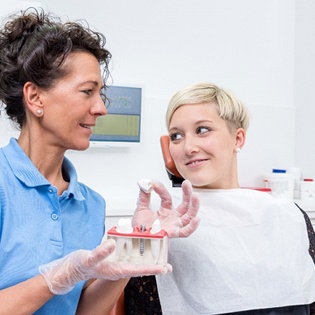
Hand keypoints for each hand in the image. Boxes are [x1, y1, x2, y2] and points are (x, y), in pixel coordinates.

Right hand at [39, 239, 171, 294]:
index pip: (138, 270)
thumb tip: (112, 245)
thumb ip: (100, 252)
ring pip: (137, 263)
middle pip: (141, 268)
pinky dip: (139, 254)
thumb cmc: (81, 265)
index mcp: (116, 270)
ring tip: (161, 258)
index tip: (164, 269)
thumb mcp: (89, 258)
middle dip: (155, 267)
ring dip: (149, 261)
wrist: (74, 267)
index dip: (152, 269)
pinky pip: (130, 257)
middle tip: (168, 266)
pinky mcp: (116, 258)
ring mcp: (118, 264)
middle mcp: (119, 268)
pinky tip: (144, 250)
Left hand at [133, 179, 199, 237]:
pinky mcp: (173, 234)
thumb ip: (143, 196)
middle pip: (184, 204)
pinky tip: (196, 218)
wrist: (136, 240)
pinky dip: (192, 226)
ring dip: (194, 205)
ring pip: (189, 215)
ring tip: (195, 195)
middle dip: (187, 193)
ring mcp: (174, 225)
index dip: (161, 189)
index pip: (167, 197)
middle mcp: (172, 217)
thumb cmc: (140, 228)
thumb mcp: (141, 208)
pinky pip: (186, 232)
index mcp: (165, 211)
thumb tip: (145, 183)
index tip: (154, 183)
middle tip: (186, 183)